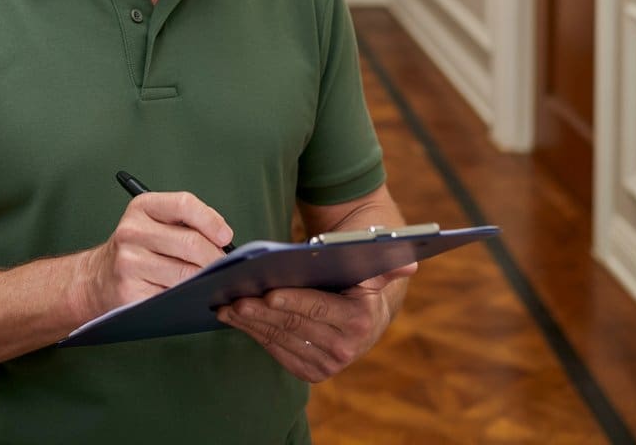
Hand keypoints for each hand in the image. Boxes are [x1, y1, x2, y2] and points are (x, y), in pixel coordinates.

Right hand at [75, 192, 233, 318]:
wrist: (98, 277)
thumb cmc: (137, 248)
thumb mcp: (155, 223)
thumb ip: (187, 223)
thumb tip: (224, 240)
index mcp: (142, 207)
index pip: (184, 204)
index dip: (211, 220)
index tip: (225, 236)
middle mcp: (132, 231)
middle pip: (190, 242)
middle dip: (215, 257)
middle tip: (223, 266)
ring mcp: (129, 262)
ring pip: (186, 272)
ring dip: (204, 279)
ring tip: (207, 279)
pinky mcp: (131, 291)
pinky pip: (174, 295)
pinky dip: (187, 296)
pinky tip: (187, 293)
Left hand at [216, 263, 416, 381]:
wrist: (366, 314)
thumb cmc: (361, 282)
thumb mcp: (373, 270)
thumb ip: (387, 265)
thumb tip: (409, 263)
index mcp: (359, 319)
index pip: (319, 309)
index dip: (293, 300)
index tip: (268, 293)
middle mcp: (345, 348)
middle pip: (294, 325)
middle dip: (261, 311)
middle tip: (235, 297)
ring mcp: (327, 364)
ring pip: (280, 338)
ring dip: (250, 322)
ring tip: (226, 305)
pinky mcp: (310, 371)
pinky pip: (275, 350)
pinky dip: (253, 333)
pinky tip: (235, 319)